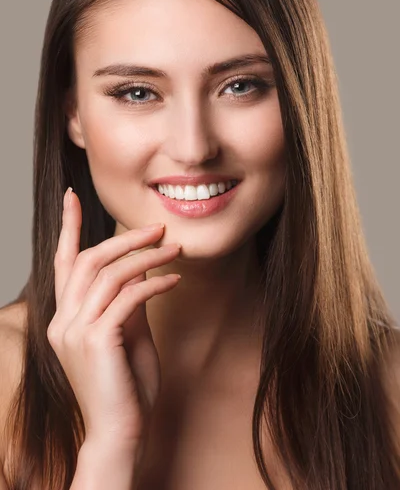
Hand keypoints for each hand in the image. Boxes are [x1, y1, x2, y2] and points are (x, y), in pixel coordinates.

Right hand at [47, 188, 180, 453]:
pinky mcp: (97, 341)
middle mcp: (63, 321)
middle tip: (159, 228)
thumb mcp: (128, 335)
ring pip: (108, 274)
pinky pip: (128, 297)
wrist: (122, 433)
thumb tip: (142, 267)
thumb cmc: (127, 387)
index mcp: (65, 318)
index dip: (68, 227)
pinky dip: (154, 283)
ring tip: (176, 250)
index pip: (63, 262)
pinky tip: (174, 279)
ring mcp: (76, 331)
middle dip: (125, 238)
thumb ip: (128, 301)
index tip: (72, 197)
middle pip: (88, 260)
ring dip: (147, 256)